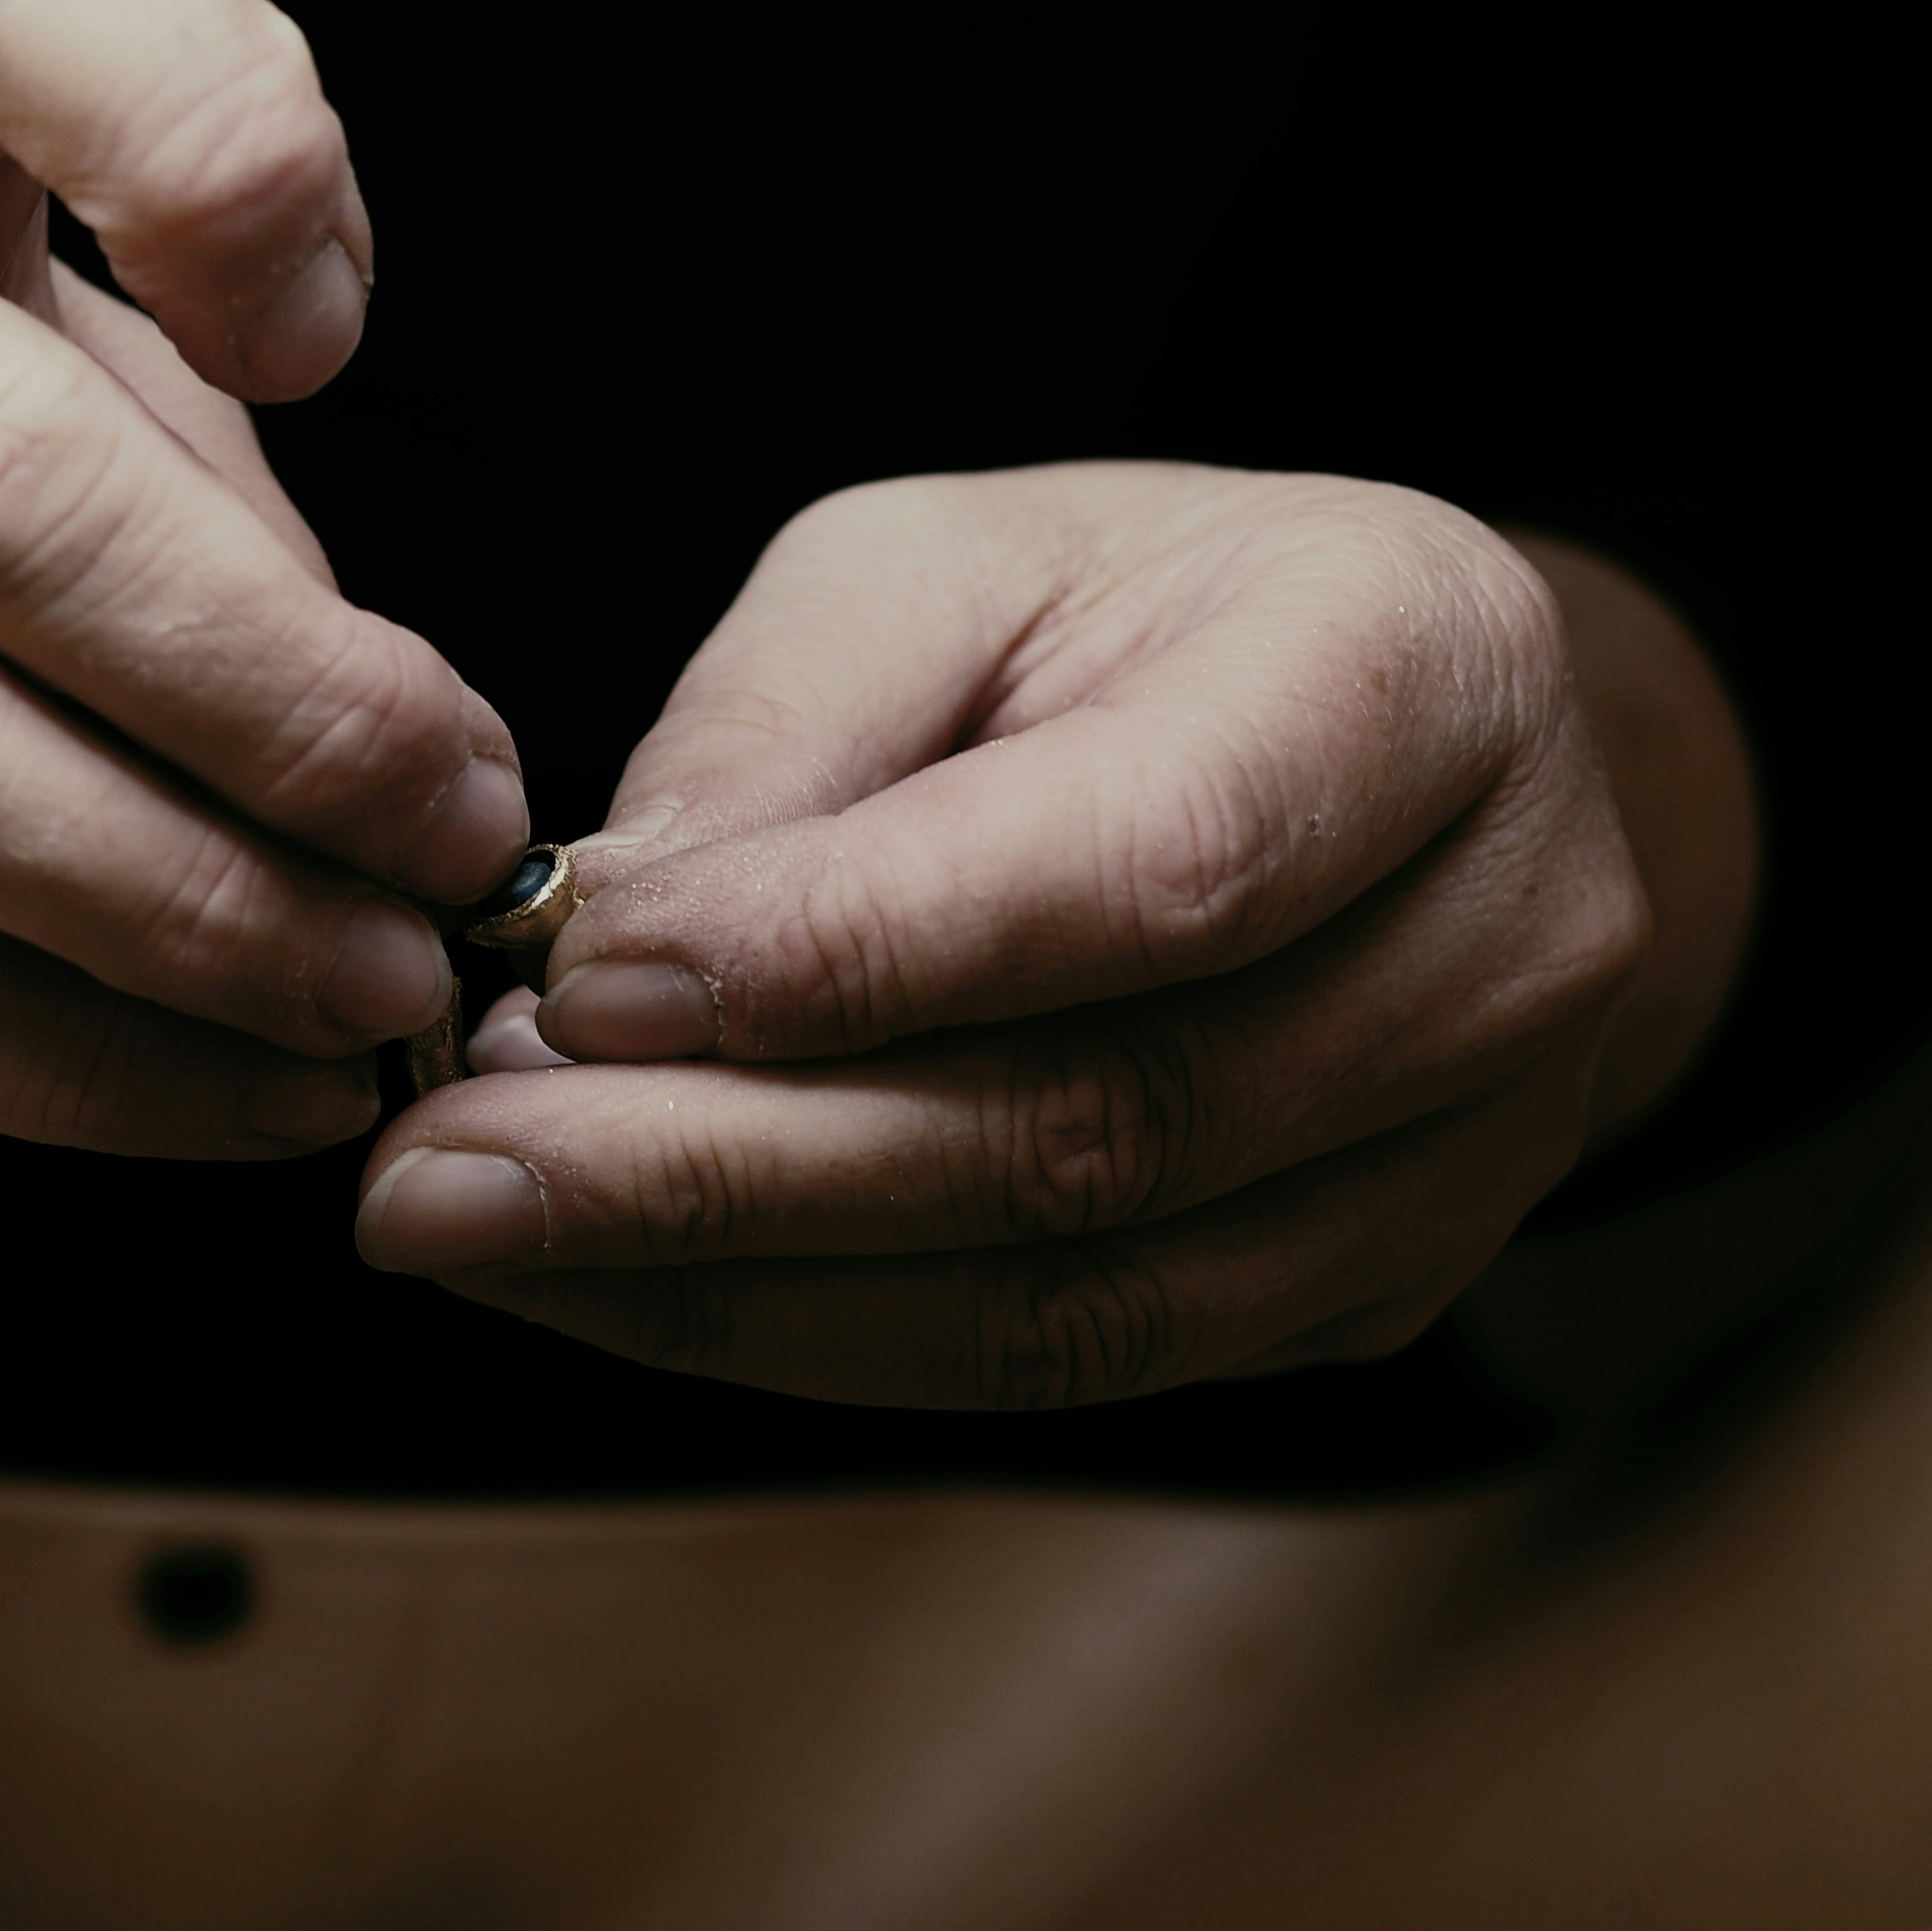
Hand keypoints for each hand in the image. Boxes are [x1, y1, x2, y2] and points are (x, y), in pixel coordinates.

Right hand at [0, 0, 523, 1154]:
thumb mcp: (15, 292)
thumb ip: (209, 409)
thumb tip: (416, 739)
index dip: (210, 124)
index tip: (334, 337)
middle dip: (278, 702)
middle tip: (454, 836)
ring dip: (180, 914)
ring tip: (371, 1001)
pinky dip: (48, 1063)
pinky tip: (222, 1098)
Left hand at [355, 465, 1755, 1405]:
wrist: (1388, 750)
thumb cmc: (1136, 617)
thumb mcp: (951, 559)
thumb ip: (789, 728)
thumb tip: (589, 951)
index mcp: (1420, 676)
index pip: (1151, 864)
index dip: (857, 951)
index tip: (574, 985)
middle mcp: (1496, 948)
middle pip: (1093, 1126)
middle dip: (723, 1169)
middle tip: (435, 1171)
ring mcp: (1457, 1164)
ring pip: (1066, 1305)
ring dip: (732, 1291)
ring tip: (473, 1237)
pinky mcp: (1360, 1298)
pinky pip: (1060, 1371)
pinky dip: (808, 1339)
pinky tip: (615, 1283)